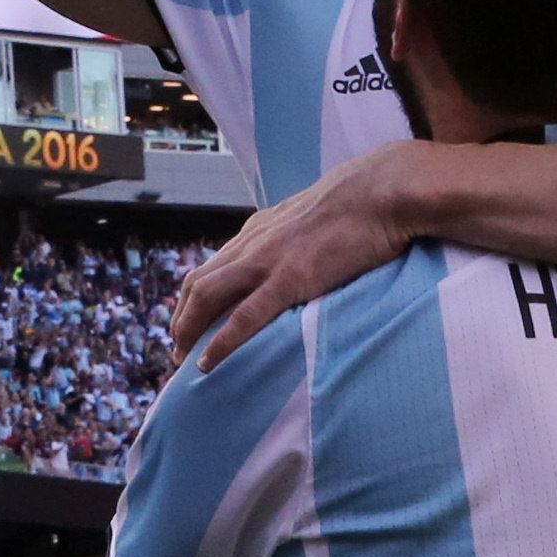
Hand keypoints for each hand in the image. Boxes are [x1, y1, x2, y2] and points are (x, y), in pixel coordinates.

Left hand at [171, 142, 420, 368]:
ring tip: (182, 360)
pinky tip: (208, 364)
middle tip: (176, 349)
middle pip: (197, 284)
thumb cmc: (358, 206)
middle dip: (181, 318)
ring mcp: (267, 261)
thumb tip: (298, 256)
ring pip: (207, 298)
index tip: (188, 322)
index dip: (193, 297)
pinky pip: (244, 317)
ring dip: (189, 331)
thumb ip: (294, 238)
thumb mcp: (312, 219)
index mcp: (257, 231)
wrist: (379, 192)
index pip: (211, 267)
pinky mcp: (289, 279)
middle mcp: (251, 244)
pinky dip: (221, 342)